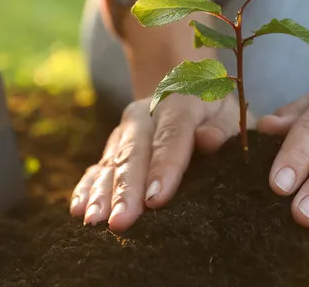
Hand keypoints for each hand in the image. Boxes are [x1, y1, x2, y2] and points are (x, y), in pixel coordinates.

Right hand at [69, 94, 246, 231]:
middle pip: (135, 152)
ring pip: (112, 162)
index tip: (156, 199)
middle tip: (121, 221)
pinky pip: (97, 167)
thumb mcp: (230, 114)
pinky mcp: (113, 145)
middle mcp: (146, 114)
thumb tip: (209, 140)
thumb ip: (223, 128)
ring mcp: (126, 130)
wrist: (186, 86)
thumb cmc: (215, 112)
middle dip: (126, 189)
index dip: (164, 168)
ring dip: (102, 193)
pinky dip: (86, 188)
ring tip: (95, 222)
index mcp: (180, 102)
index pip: (172, 136)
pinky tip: (78, 210)